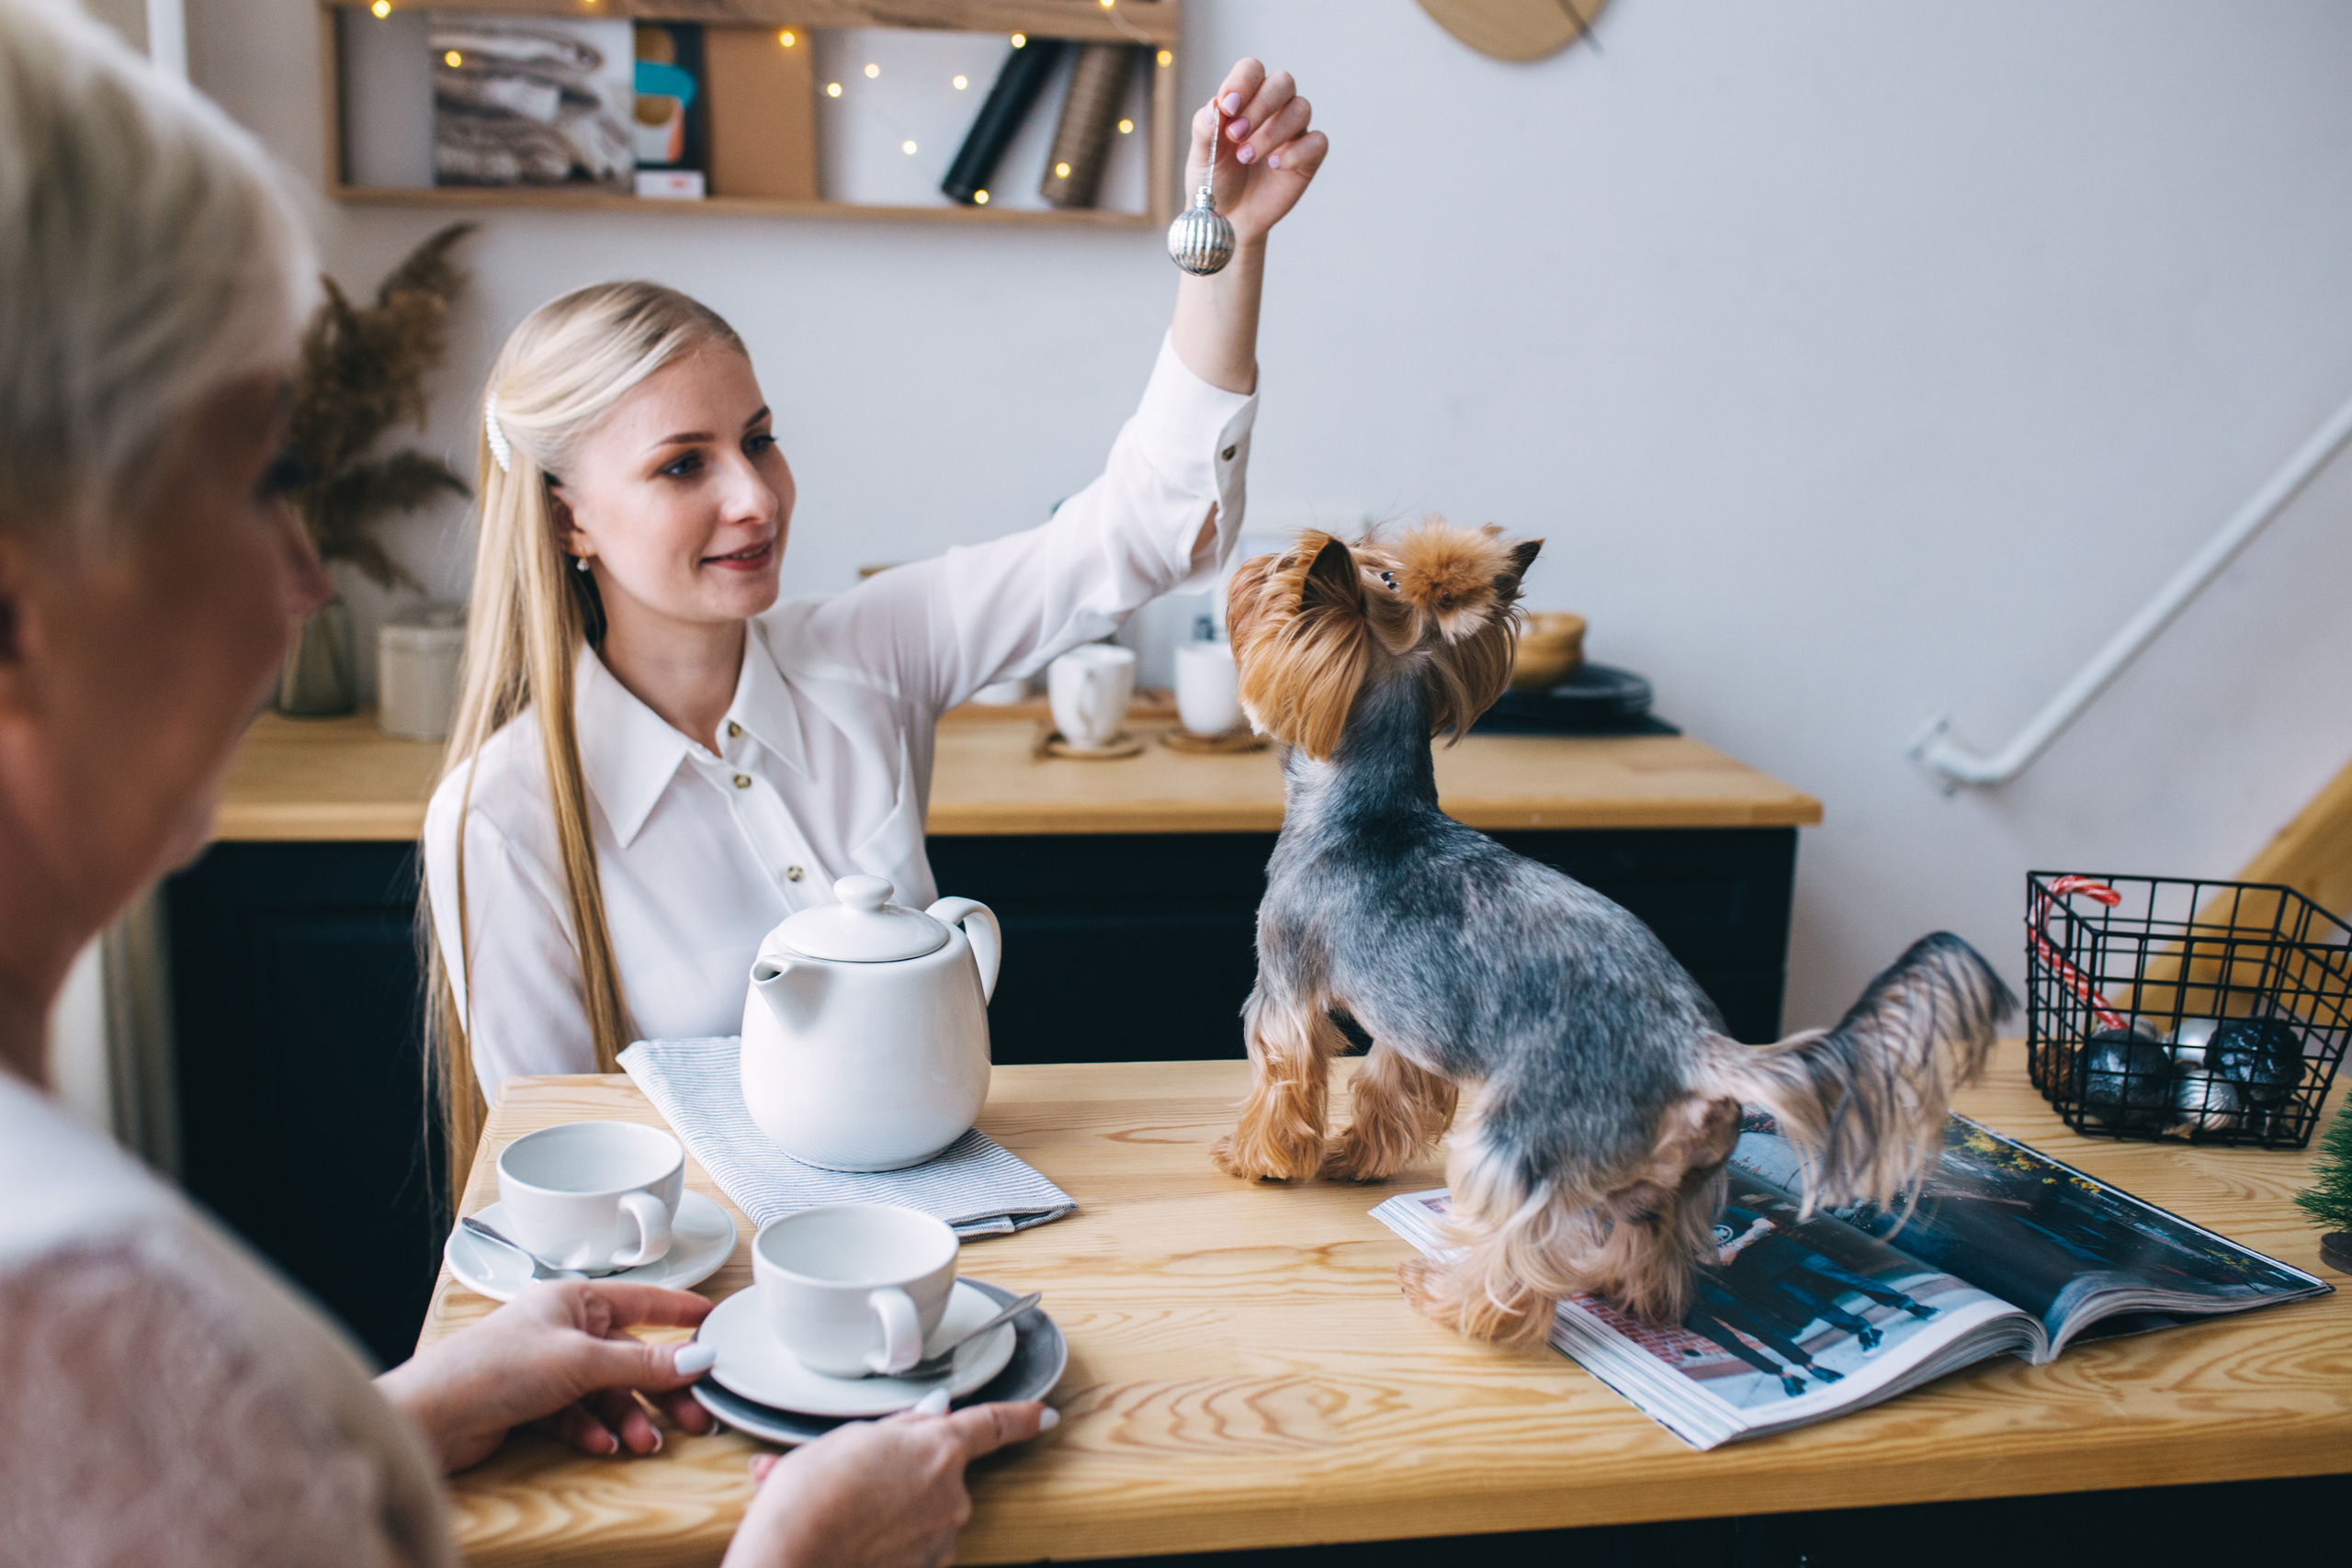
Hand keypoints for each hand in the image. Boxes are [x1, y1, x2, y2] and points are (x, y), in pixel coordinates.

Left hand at [375, 1280, 717, 1471]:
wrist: (432, 1416)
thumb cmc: (490, 1368)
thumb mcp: (581, 1360)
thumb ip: (642, 1362)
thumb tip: (695, 1357)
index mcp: (573, 1301)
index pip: (641, 1299)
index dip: (679, 1310)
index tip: (712, 1321)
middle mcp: (562, 1330)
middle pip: (628, 1357)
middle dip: (660, 1388)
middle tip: (692, 1414)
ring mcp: (547, 1368)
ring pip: (605, 1392)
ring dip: (626, 1418)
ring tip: (641, 1442)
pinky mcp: (532, 1404)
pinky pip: (578, 1416)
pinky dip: (592, 1430)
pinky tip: (600, 1445)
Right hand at [721, 1396, 1055, 1567]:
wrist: (789, 1562)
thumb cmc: (810, 1500)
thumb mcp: (851, 1438)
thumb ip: (901, 1427)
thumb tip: (932, 1415)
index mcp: (938, 1449)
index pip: (992, 1425)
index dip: (1021, 1417)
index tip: (1042, 1415)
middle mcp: (950, 1496)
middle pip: (939, 1473)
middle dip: (905, 1472)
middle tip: (853, 1475)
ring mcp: (939, 1539)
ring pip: (920, 1512)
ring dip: (886, 1506)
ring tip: (836, 1508)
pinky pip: (909, 1547)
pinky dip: (882, 1540)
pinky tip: (845, 1535)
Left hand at [1186, 58, 1327, 247]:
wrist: (1227, 217)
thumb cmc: (1214, 179)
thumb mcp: (1201, 155)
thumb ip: (1205, 128)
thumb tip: (1215, 107)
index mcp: (1245, 99)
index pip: (1252, 70)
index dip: (1243, 82)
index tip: (1227, 108)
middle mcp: (1273, 109)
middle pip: (1283, 82)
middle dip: (1260, 105)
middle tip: (1236, 134)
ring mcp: (1293, 132)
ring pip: (1301, 109)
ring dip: (1273, 132)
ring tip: (1247, 156)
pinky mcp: (1308, 158)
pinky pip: (1317, 142)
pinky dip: (1297, 152)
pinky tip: (1275, 165)